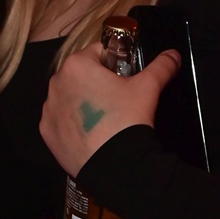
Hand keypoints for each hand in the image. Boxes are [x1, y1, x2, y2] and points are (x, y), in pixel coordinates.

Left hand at [39, 42, 180, 175]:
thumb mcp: (148, 88)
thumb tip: (173, 54)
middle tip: (117, 101)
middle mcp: (56, 83)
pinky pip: (61, 120)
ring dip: (83, 102)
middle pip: (81, 75)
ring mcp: (49, 109)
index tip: (124, 79)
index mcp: (77, 65)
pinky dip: (73, 123)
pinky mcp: (46, 132)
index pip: (98, 52)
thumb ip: (161, 66)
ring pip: (69, 97)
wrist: (115, 165)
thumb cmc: (127, 118)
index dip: (114, 64)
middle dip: (97, 83)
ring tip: (104, 119)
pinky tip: (90, 133)